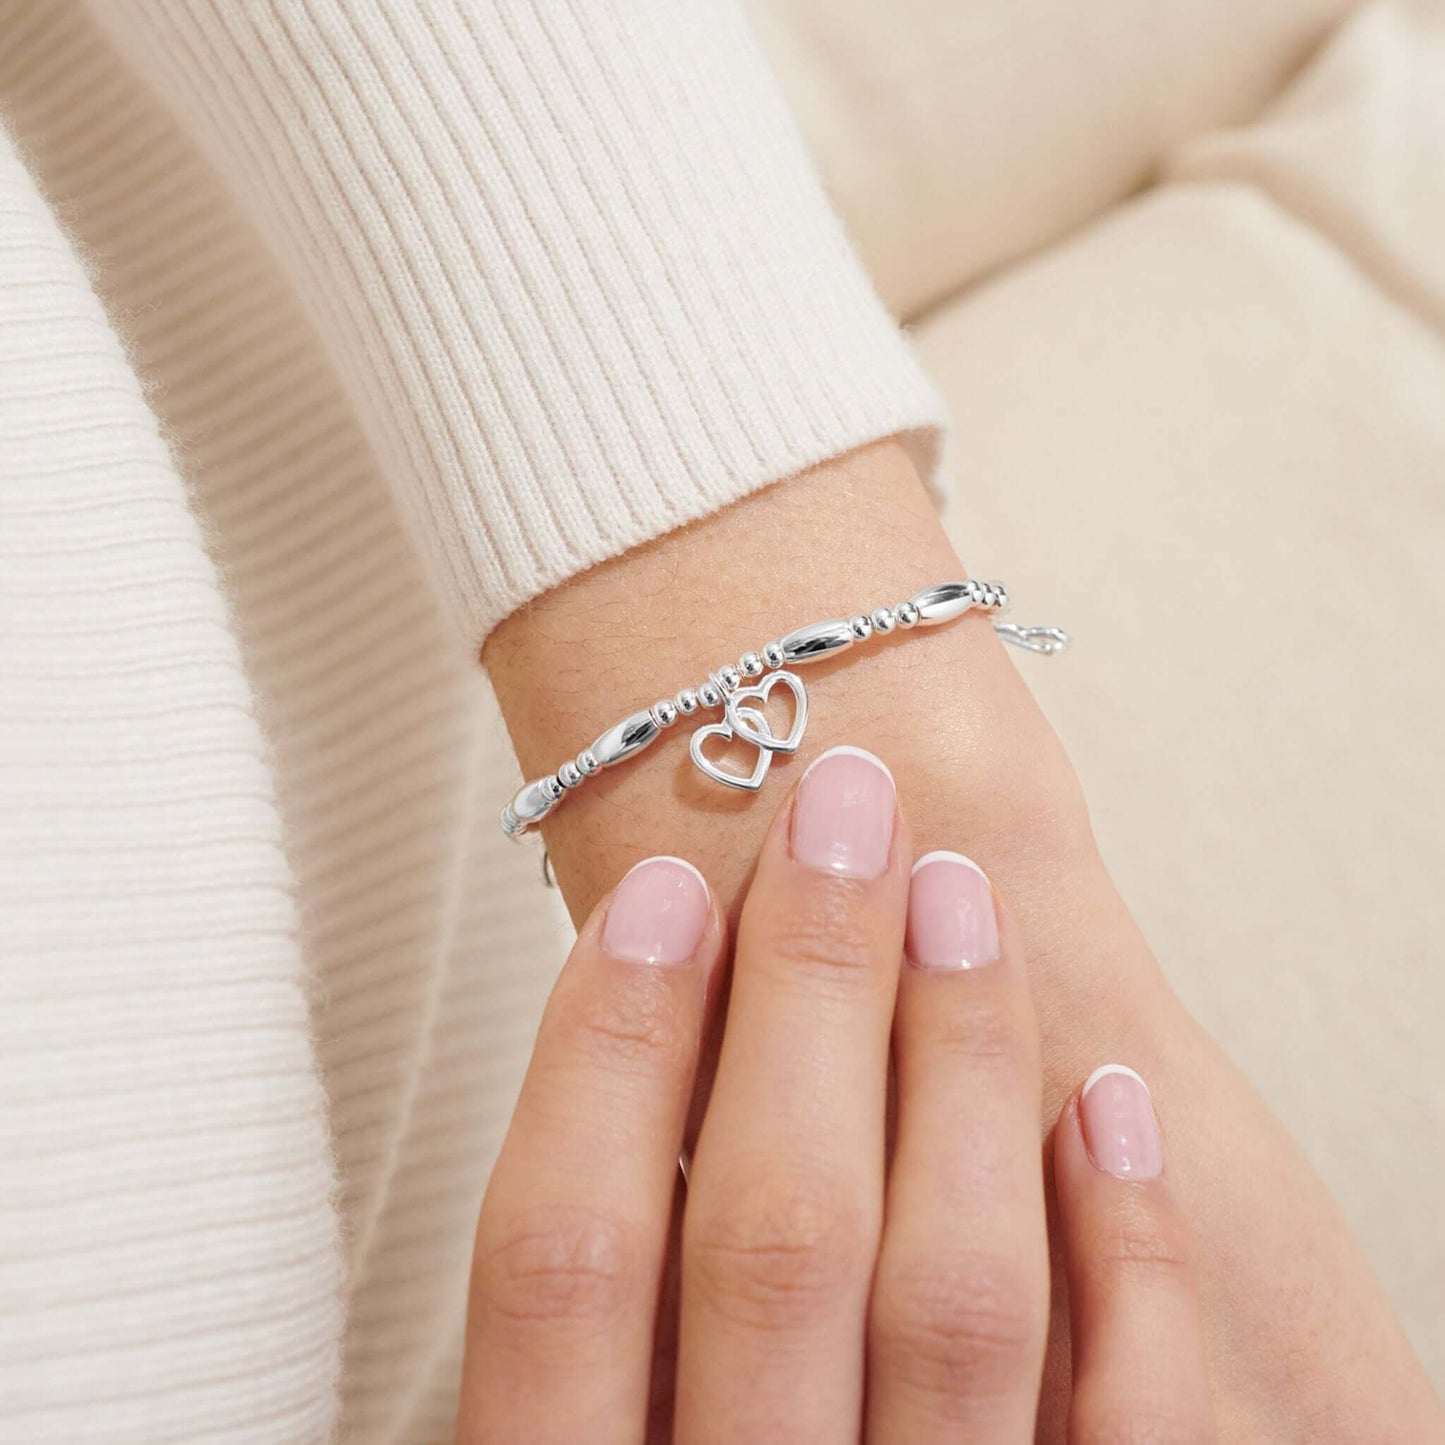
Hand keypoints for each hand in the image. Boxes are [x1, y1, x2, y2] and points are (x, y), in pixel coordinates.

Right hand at [455, 748, 1212, 1441]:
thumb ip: (573, 1356)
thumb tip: (607, 1090)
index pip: (567, 1252)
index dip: (604, 1050)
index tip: (658, 892)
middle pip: (768, 1231)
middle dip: (804, 993)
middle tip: (845, 810)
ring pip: (954, 1301)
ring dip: (958, 1072)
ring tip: (959, 898)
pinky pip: (1129, 1433)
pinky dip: (1131, 1259)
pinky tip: (1112, 1100)